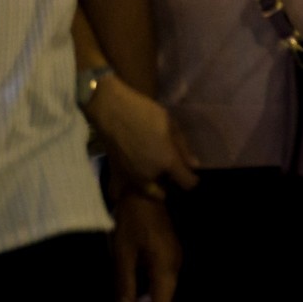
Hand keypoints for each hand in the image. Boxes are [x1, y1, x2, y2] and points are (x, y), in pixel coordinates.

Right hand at [86, 77, 199, 191]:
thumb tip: (193, 165)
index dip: (192, 179)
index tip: (191, 172)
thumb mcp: (170, 123)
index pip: (188, 183)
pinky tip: (122, 190)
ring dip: (151, 187)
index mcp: (167, 161)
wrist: (109, 107)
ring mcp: (131, 175)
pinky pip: (118, 190)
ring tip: (151, 175)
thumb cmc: (143, 111)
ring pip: (145, 191)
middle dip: (168, 187)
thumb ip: (183, 147)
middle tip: (169, 173)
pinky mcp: (115, 172)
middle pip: (163, 194)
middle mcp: (150, 174)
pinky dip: (122, 192)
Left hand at [110, 188, 179, 301]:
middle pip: (164, 299)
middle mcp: (175, 266)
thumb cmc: (130, 221)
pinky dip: (148, 291)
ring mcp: (174, 258)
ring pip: (163, 290)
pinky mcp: (168, 253)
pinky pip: (161, 279)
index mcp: (166, 267)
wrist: (142, 192)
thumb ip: (125, 284)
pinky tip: (136, 296)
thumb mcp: (123, 254)